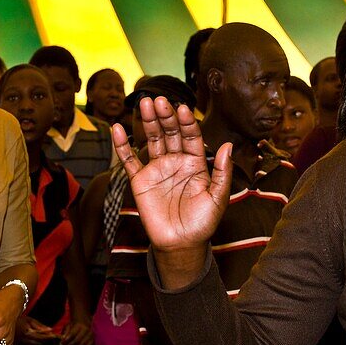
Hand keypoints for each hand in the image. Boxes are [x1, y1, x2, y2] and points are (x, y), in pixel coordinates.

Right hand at [15, 316, 57, 344]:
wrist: (5, 324)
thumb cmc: (17, 320)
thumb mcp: (29, 320)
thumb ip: (40, 325)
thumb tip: (50, 329)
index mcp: (28, 332)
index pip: (43, 337)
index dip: (50, 337)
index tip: (56, 336)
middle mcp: (25, 340)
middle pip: (40, 343)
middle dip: (48, 341)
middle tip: (53, 338)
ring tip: (47, 341)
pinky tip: (39, 343)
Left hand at [60, 320, 93, 344]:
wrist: (84, 322)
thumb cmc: (74, 325)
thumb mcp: (68, 325)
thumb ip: (65, 332)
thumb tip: (63, 339)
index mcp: (79, 325)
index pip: (72, 334)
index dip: (66, 340)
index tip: (61, 344)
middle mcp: (86, 330)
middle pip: (77, 340)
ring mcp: (90, 335)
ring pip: (82, 344)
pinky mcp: (92, 339)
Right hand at [111, 96, 231, 252]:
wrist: (180, 244)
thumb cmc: (202, 223)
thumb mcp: (218, 198)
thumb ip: (222, 172)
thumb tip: (227, 146)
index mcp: (196, 163)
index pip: (191, 136)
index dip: (187, 122)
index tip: (183, 109)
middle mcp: (176, 161)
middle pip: (170, 132)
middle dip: (166, 116)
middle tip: (159, 100)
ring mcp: (157, 169)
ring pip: (151, 139)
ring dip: (148, 121)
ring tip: (144, 103)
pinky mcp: (140, 180)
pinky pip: (129, 160)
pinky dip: (122, 145)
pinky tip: (118, 129)